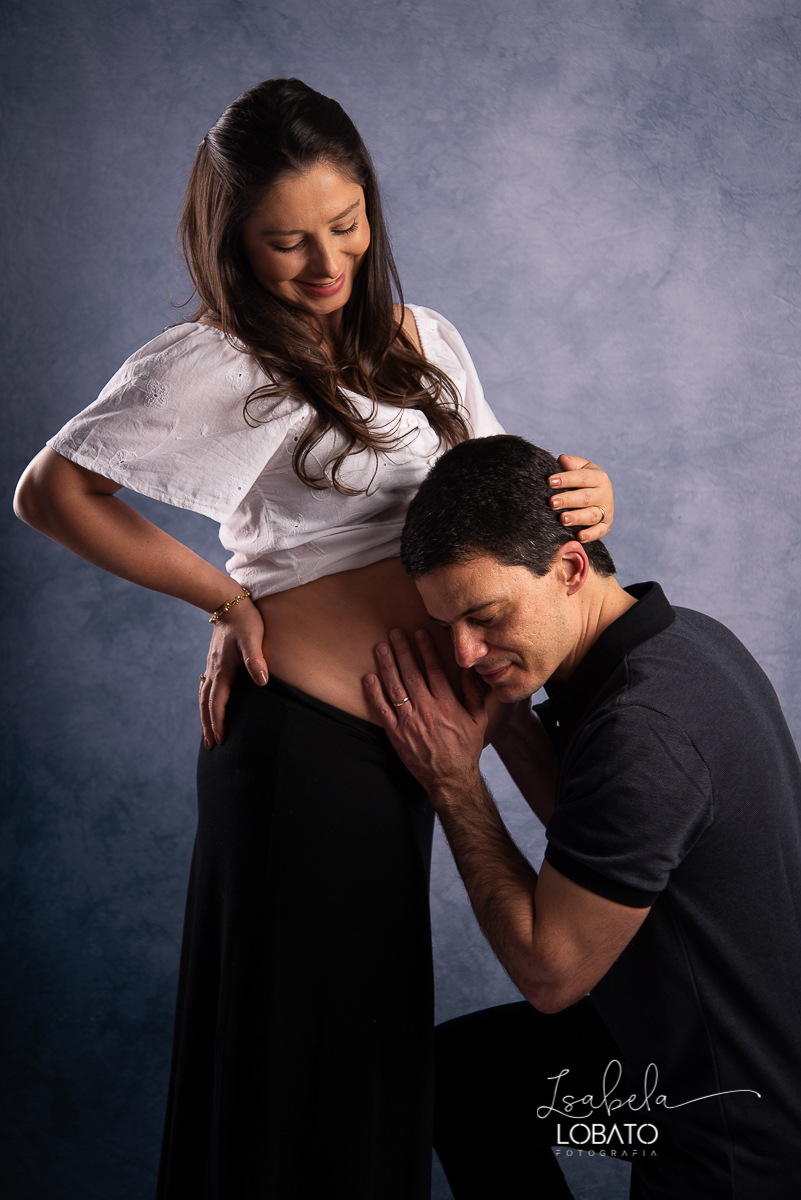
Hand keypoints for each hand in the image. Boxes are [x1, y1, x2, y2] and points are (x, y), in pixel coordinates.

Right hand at [199, 599, 268, 748]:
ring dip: (205, 715)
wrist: (228, 600)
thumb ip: (256, 659)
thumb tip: (262, 681)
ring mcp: (212, 665)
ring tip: (208, 731)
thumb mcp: (253, 638)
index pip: (217, 703)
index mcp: (223, 670)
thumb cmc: (245, 620)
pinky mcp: (215, 660)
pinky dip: (207, 701)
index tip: (221, 740)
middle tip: (211, 746)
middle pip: (206, 704)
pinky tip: (211, 704)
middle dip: (208, 726)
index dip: (218, 722)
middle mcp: (214, 670)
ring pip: (204, 696)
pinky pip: (207, 687)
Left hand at [364, 628, 487, 801]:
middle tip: (394, 633)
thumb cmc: (466, 748)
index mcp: (447, 703)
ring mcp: (409, 721)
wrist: (450, 778)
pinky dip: (374, 693)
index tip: (418, 633)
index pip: (434, 669)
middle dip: (402, 650)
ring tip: (381, 647)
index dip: (425, 649)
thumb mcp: (478, 719)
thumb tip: (469, 671)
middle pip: (411, 673)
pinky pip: (383, 709)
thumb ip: (473, 693)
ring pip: (395, 687)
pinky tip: (369, 677)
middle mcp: (427, 709)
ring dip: (387, 665)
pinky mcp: (396, 734)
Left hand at [548, 454, 613, 543]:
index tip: (550, 481)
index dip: (566, 479)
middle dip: (568, 500)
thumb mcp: (580, 469)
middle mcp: (605, 494)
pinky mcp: (606, 525)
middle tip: (552, 502)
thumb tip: (562, 459)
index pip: (582, 477)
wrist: (597, 497)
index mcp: (599, 477)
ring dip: (577, 517)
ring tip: (562, 519)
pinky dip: (591, 535)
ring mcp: (606, 510)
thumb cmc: (582, 482)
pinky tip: (579, 537)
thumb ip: (571, 464)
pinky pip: (600, 531)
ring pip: (592, 515)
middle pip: (586, 497)